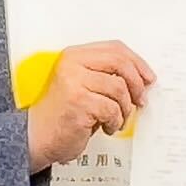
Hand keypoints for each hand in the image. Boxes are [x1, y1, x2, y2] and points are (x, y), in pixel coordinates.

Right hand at [27, 41, 153, 170]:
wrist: (37, 136)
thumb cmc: (61, 114)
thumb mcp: (82, 85)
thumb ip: (106, 75)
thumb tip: (142, 78)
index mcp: (74, 56)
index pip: (114, 48)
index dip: (137, 62)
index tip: (148, 77)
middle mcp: (72, 65)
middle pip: (120, 63)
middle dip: (137, 84)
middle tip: (140, 100)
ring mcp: (74, 82)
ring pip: (119, 88)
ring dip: (125, 109)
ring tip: (117, 119)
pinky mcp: (78, 102)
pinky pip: (112, 109)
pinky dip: (115, 121)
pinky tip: (107, 126)